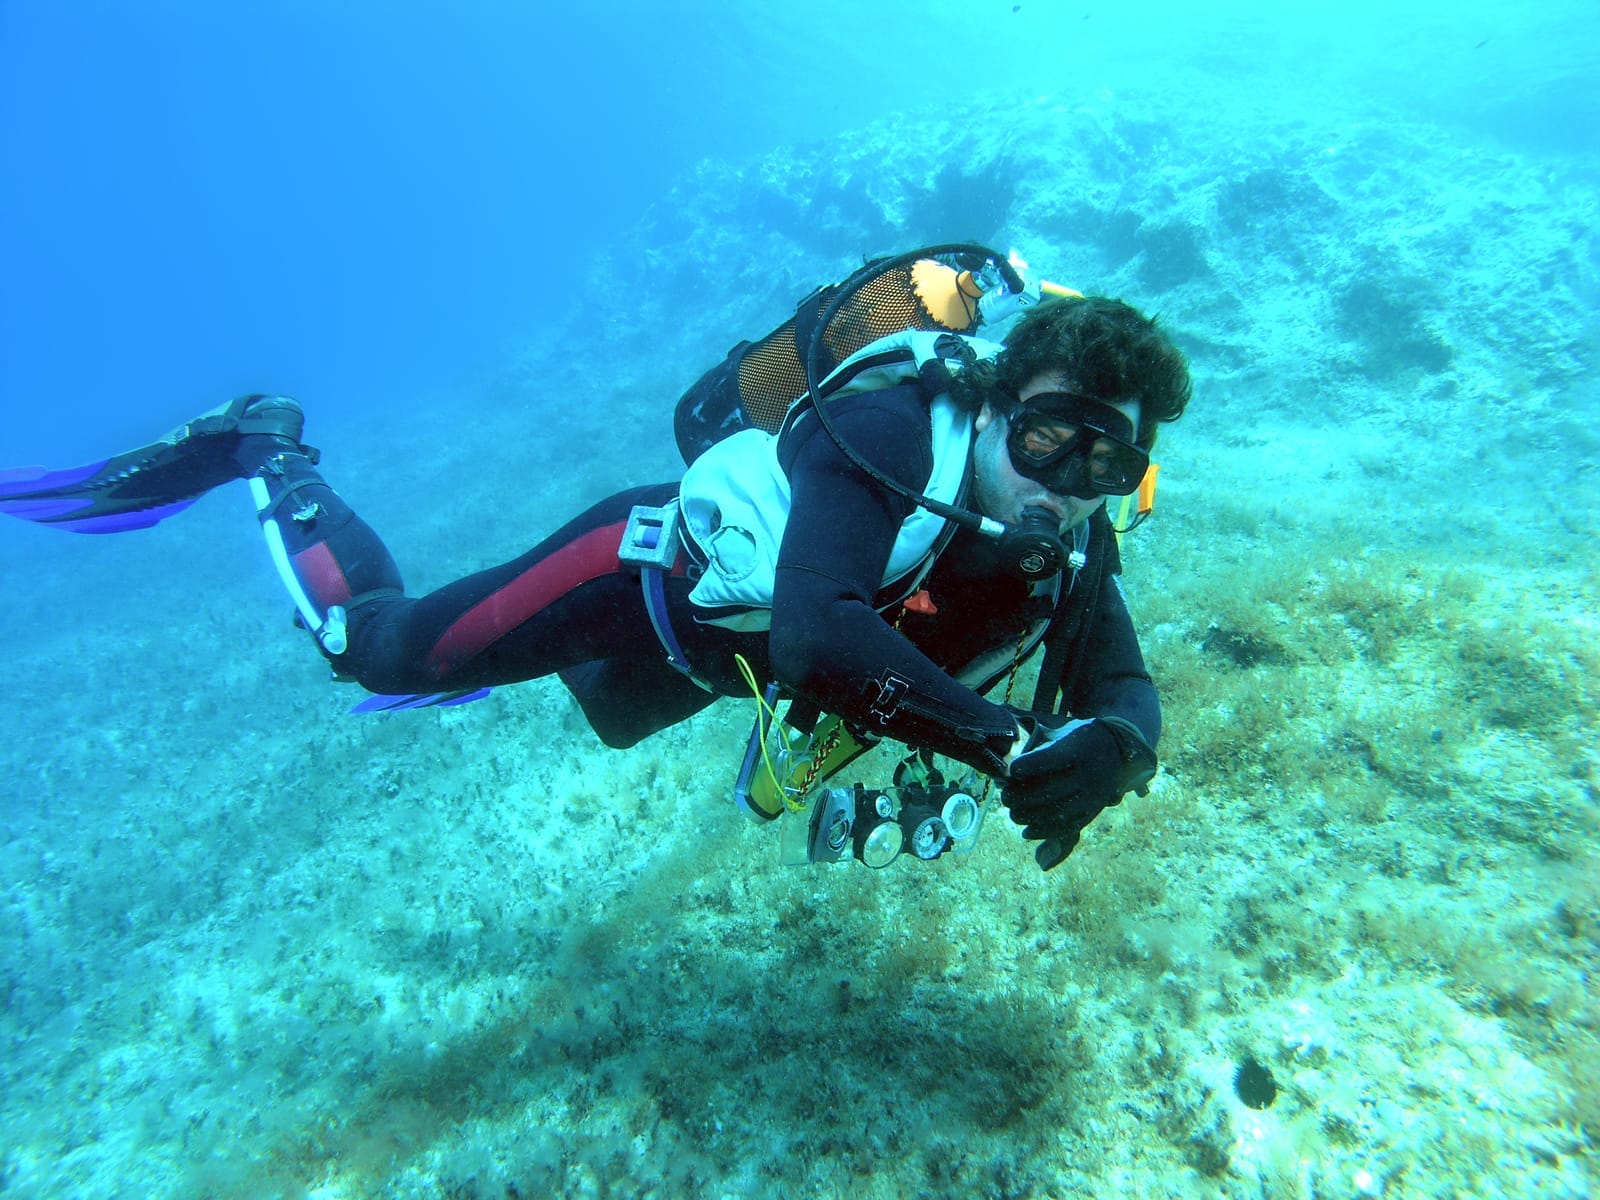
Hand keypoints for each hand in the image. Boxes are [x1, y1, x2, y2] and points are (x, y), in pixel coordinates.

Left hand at [1002, 714, 1156, 869]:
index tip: (1009, 771)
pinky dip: (1044, 832)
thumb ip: (1035, 747)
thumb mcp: (1059, 733)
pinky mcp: (1093, 811)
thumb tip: (1006, 770)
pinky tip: (1027, 831)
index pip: (1046, 761)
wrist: (1116, 749)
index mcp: (1078, 749)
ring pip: (1057, 813)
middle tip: (1006, 797)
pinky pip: (1068, 828)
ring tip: (1013, 813)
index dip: (1023, 768)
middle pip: (1048, 791)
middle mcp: (1088, 774)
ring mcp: (1093, 796)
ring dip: (1029, 817)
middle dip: (1020, 797)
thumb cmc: (1076, 739)